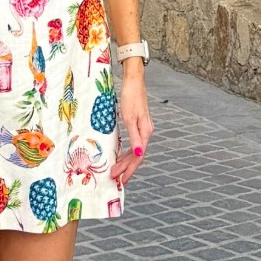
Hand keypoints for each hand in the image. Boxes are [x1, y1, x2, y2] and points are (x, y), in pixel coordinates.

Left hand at [111, 67, 153, 185]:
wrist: (133, 81)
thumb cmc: (130, 97)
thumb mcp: (129, 118)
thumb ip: (134, 137)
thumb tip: (138, 155)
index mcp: (145, 132)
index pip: (138, 157)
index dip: (130, 169)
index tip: (121, 179)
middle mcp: (146, 132)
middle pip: (137, 155)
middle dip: (126, 167)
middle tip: (114, 177)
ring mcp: (143, 128)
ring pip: (135, 150)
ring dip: (126, 161)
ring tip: (116, 170)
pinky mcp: (138, 124)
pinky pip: (133, 143)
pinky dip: (127, 151)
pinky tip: (120, 155)